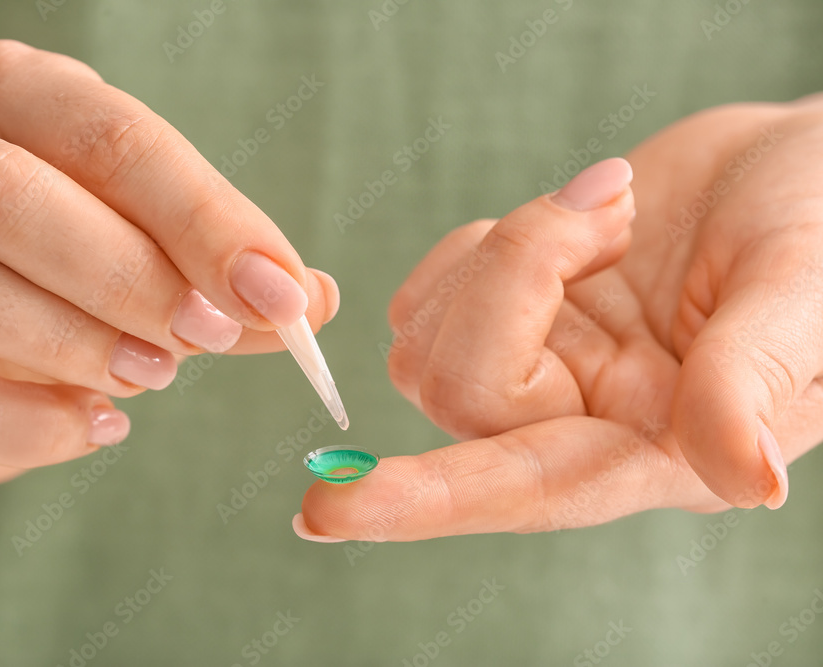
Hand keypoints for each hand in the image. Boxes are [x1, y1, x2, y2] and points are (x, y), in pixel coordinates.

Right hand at [0, 40, 337, 484]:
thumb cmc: (56, 253)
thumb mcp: (142, 234)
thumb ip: (222, 269)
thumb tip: (312, 301)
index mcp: (19, 100)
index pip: (113, 140)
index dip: (204, 220)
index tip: (281, 294)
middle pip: (8, 195)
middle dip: (130, 279)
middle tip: (208, 339)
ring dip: (69, 341)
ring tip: (149, 376)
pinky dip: (16, 423)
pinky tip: (92, 425)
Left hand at [296, 98, 822, 540]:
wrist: (798, 168)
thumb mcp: (805, 297)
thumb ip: (754, 384)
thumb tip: (744, 484)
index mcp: (659, 446)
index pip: (525, 490)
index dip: (427, 502)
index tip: (321, 512)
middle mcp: (583, 422)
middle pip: (460, 389)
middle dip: (516, 274)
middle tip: (615, 206)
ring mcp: (535, 369)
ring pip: (428, 341)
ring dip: (505, 251)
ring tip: (611, 209)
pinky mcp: (504, 318)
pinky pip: (427, 297)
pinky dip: (477, 247)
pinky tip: (563, 222)